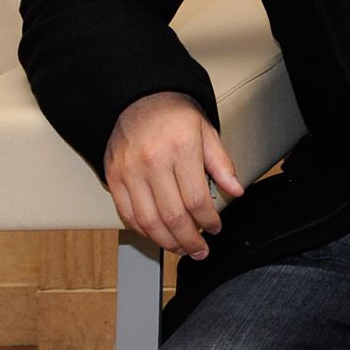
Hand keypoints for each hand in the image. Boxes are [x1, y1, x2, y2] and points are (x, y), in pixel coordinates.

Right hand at [102, 91, 243, 259]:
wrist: (139, 98)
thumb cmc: (176, 115)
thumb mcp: (207, 131)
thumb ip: (221, 163)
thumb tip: (235, 190)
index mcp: (180, 149)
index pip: (196, 198)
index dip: (208, 220)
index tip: (215, 228)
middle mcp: (152, 162)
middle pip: (172, 215)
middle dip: (189, 239)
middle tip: (199, 250)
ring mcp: (130, 172)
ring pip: (148, 220)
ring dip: (166, 241)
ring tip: (181, 248)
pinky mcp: (114, 178)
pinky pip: (127, 214)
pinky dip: (142, 230)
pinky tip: (157, 236)